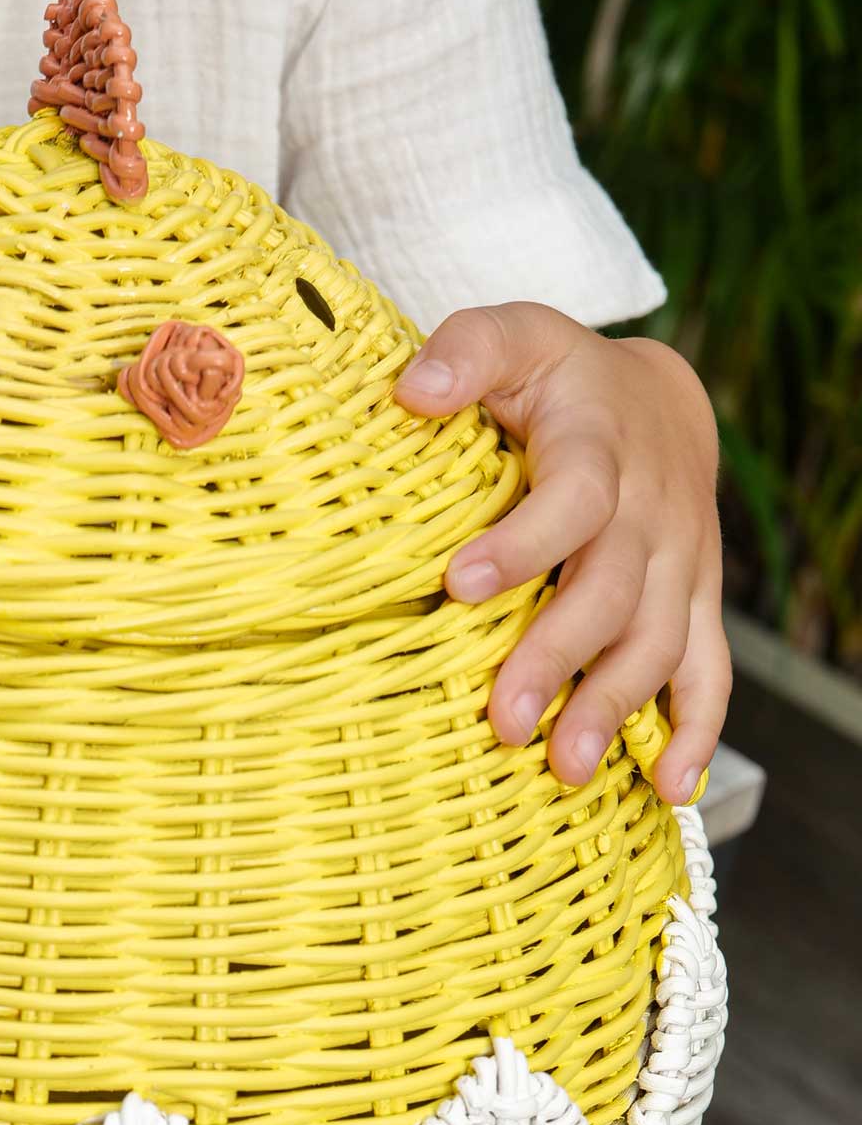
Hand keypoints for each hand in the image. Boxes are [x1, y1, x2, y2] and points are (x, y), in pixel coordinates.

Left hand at [395, 303, 727, 805]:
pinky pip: (710, 670)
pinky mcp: (693, 601)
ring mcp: (679, 563)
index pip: (573, 499)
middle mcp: (650, 513)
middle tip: (505, 720)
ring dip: (615, 708)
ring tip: (564, 767)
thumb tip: (414, 388)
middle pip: (612, 592)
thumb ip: (466, 349)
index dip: (523, 542)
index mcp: (600, 448)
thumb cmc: (559, 377)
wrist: (655, 400)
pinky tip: (668, 788)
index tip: (459, 582)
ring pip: (657, 643)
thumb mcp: (514, 336)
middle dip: (558, 659)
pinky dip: (699, 733)